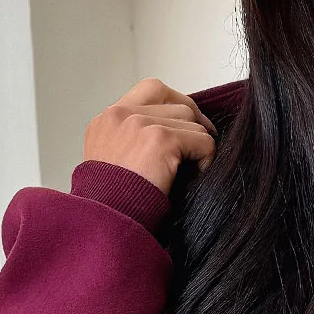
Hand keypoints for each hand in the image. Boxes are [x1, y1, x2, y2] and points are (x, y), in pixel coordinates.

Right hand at [82, 78, 217, 193]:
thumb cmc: (113, 204)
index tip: (186, 126)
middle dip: (193, 122)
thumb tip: (170, 132)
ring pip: (190, 119)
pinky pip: (202, 139)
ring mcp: (138, 123)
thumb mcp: (111, 162)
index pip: (151, 91)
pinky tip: (196, 175)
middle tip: (201, 143)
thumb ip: (132, 140)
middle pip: (175, 101)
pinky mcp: (159, 139)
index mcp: (107, 120)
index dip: (175, 106)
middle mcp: (119, 115)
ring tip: (191, 169)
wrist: (107, 222)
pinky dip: (206, 158)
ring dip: (197, 144)